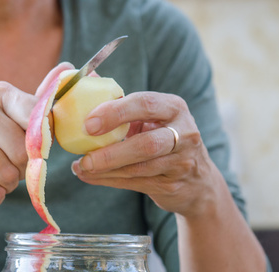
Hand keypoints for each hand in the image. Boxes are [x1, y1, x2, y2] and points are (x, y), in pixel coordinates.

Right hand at [0, 64, 72, 212]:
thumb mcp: (11, 129)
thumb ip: (37, 109)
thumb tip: (68, 68)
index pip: (37, 116)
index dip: (40, 143)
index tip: (32, 150)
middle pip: (23, 152)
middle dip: (19, 171)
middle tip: (1, 167)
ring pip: (8, 175)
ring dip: (4, 187)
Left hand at [71, 91, 217, 218]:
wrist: (197, 182)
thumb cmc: (164, 140)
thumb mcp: (153, 118)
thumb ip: (124, 105)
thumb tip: (87, 79)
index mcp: (174, 108)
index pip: (145, 104)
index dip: (115, 113)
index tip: (88, 124)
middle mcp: (183, 133)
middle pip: (147, 144)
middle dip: (112, 152)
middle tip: (84, 157)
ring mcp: (180, 162)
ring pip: (139, 168)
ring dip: (106, 170)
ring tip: (80, 168)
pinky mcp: (172, 186)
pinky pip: (136, 183)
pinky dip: (109, 181)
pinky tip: (90, 177)